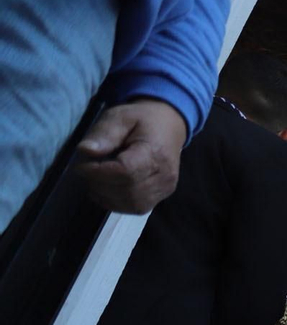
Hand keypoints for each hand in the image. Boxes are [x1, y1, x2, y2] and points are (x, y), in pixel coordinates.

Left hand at [74, 99, 187, 213]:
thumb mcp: (120, 117)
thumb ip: (104, 133)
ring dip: (106, 196)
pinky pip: (136, 208)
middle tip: (85, 172)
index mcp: (155, 152)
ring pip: (131, 204)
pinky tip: (105, 190)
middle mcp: (164, 176)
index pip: (126, 171)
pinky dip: (116, 203)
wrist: (168, 126)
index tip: (80, 166)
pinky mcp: (161, 196)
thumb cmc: (141, 119)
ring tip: (94, 180)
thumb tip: (85, 151)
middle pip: (127, 190)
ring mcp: (164, 189)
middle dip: (99, 184)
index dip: (99, 173)